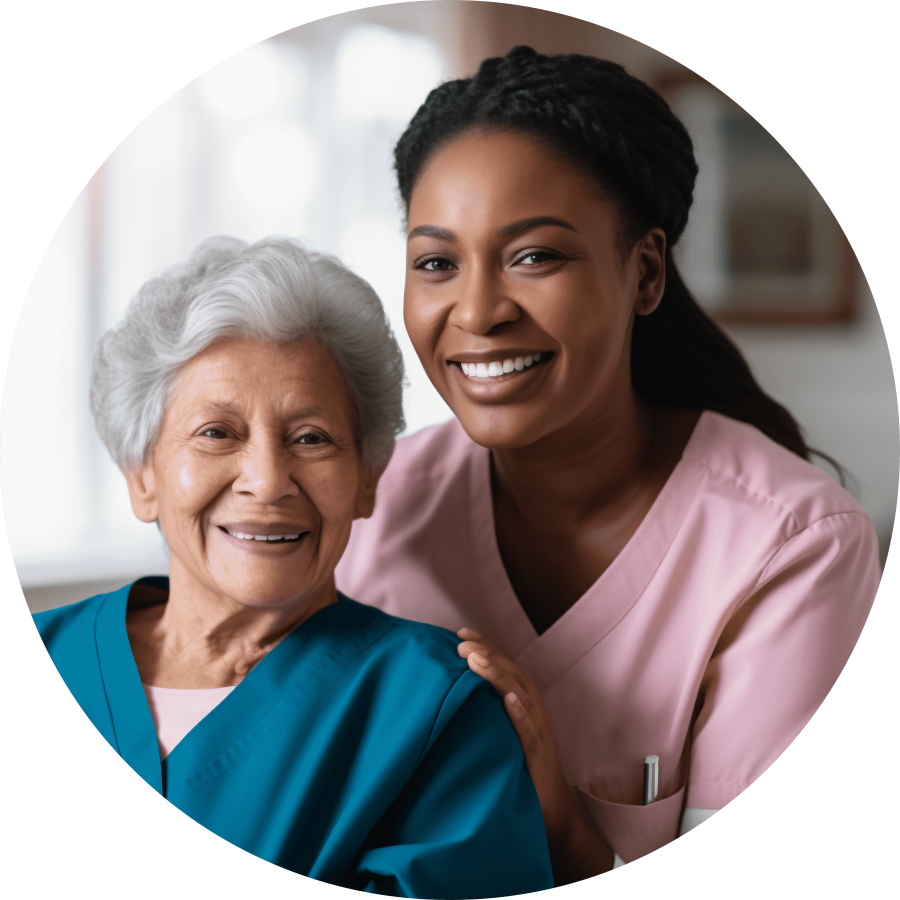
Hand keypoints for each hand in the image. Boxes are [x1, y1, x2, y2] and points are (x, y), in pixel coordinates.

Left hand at [457, 628, 613, 881]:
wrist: (552, 810)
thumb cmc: (521, 767)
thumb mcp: (501, 732)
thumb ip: (486, 711)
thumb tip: (452, 691)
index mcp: (524, 702)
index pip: (503, 667)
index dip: (485, 648)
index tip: (460, 634)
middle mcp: (533, 710)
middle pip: (511, 673)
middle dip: (487, 654)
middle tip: (460, 644)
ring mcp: (539, 731)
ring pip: (520, 695)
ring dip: (498, 675)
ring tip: (476, 660)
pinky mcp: (540, 756)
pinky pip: (530, 731)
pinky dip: (520, 714)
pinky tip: (509, 699)